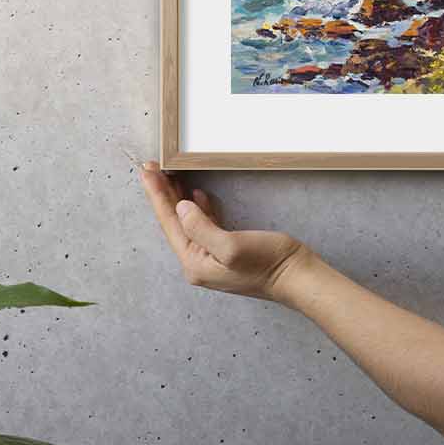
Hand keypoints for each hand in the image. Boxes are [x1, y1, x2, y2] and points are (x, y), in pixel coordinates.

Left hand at [138, 161, 309, 301]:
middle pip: (174, 222)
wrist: (296, 277)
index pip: (169, 223)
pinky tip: (195, 195)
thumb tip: (181, 208)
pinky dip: (197, 208)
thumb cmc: (268, 264)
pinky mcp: (226, 252)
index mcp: (194, 263)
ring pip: (188, 222)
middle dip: (163, 194)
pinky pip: (203, 226)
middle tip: (153, 167)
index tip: (148, 171)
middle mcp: (198, 263)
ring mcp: (211, 258)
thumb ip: (201, 227)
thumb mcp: (231, 246)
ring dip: (178, 198)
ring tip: (169, 176)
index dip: (157, 194)